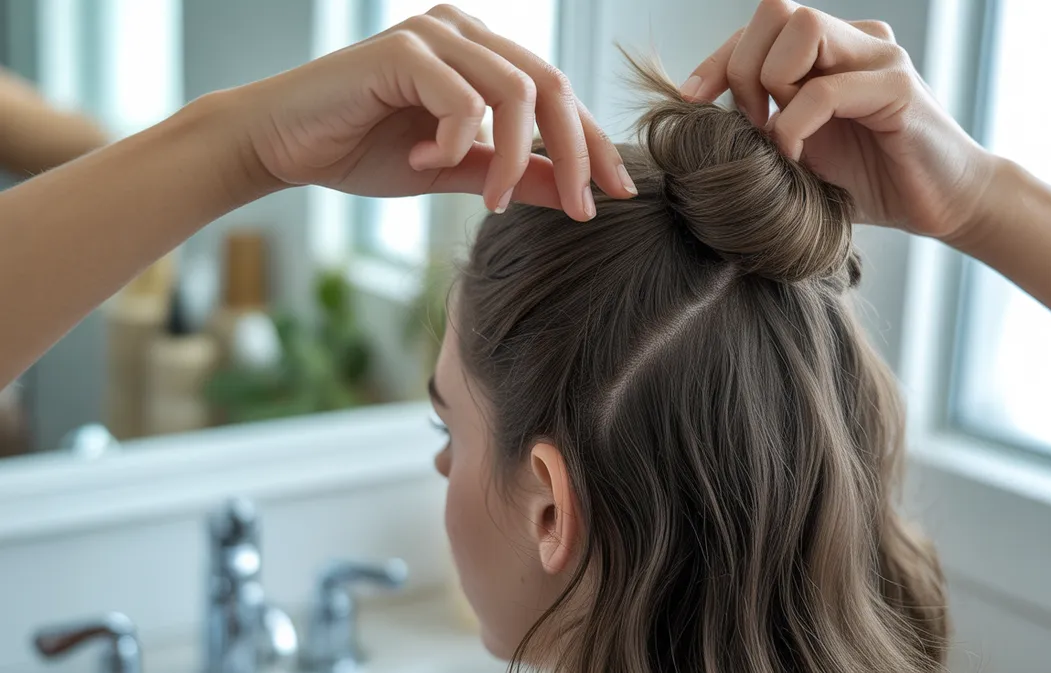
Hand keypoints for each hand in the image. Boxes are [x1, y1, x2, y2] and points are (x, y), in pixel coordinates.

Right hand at [225, 4, 635, 220]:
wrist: (281, 146)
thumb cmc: (360, 150)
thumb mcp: (455, 171)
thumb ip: (514, 174)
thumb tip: (576, 193)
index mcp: (482, 55)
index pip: (558, 95)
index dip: (594, 145)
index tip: (618, 195)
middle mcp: (465, 34)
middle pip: (553, 86)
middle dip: (579, 151)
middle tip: (586, 207)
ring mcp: (435, 35)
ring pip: (517, 92)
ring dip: (516, 158)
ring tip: (492, 200)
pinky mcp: (404, 49)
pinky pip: (463, 99)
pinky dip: (457, 142)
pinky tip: (425, 163)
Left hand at [681, 0, 997, 238]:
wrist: (944, 207)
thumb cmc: (871, 183)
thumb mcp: (800, 151)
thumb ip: (764, 124)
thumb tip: (703, 122)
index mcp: (831, 50)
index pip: (761, 26)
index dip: (718, 59)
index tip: (691, 100)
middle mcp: (855, 41)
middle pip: (775, 10)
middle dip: (741, 65)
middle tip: (749, 124)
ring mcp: (879, 57)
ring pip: (801, 28)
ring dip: (770, 84)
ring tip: (777, 139)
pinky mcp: (897, 87)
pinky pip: (825, 89)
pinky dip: (795, 125)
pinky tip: (795, 157)